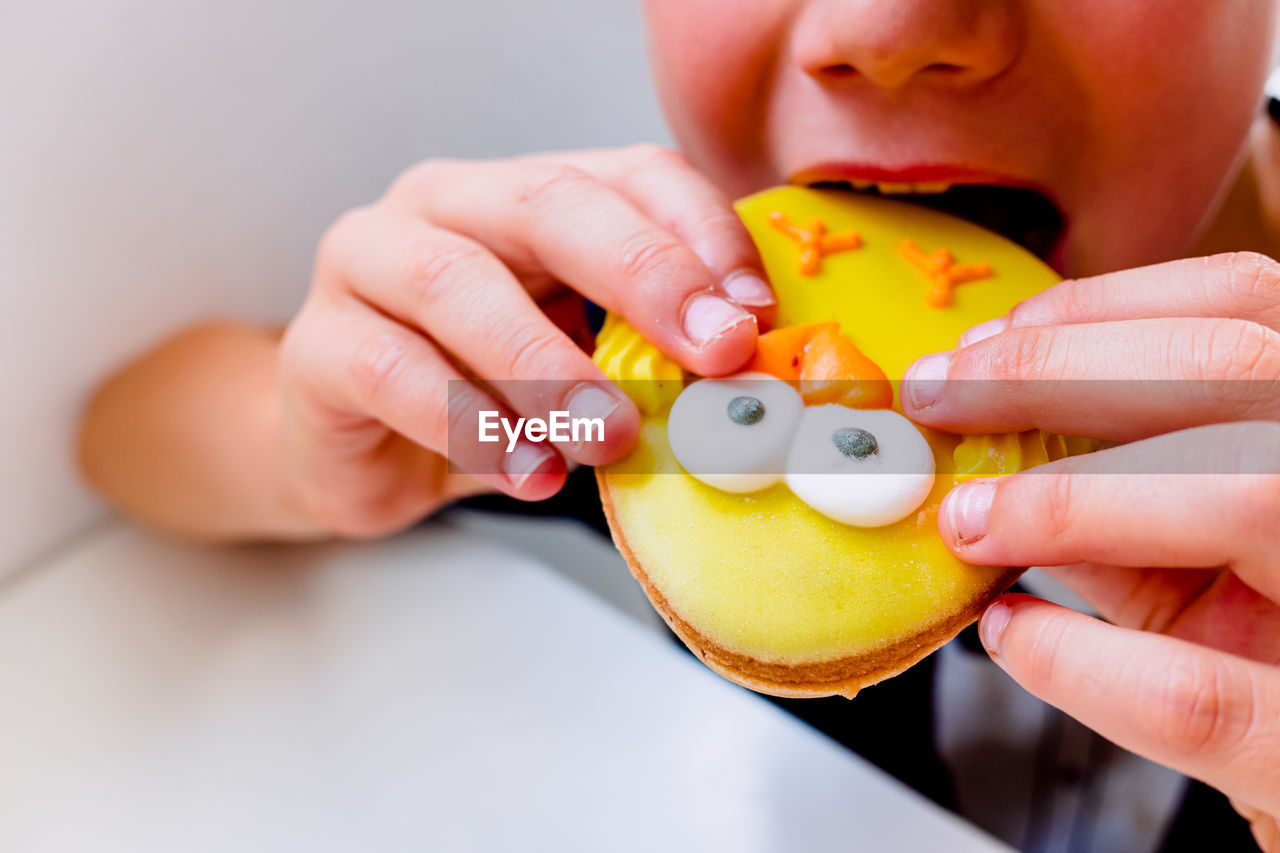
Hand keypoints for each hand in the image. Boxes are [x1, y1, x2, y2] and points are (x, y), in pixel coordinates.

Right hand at [277, 145, 773, 536]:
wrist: (358, 454)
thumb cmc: (484, 397)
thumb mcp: (579, 364)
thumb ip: (644, 355)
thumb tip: (745, 381)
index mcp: (525, 193)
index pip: (628, 174)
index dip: (700, 235)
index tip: (753, 318)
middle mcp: (444, 205)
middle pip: (545, 204)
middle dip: (641, 275)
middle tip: (709, 354)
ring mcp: (366, 263)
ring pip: (455, 283)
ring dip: (548, 363)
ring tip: (613, 435)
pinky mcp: (317, 345)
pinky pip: (391, 370)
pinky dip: (471, 426)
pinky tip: (529, 473)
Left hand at [903, 252, 1279, 849]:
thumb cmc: (1258, 633)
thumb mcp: (1192, 545)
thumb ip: (1113, 487)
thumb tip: (984, 440)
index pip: (1239, 304)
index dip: (1093, 313)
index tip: (975, 349)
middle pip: (1228, 366)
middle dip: (1050, 373)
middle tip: (937, 401)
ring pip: (1246, 494)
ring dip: (1070, 499)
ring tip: (970, 521)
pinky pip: (1193, 695)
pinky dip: (1075, 659)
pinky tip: (1010, 634)